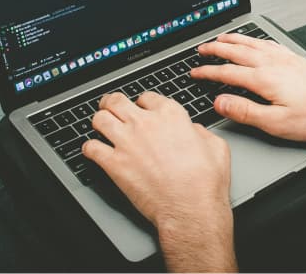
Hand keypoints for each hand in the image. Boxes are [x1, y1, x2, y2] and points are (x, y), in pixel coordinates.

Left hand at [82, 92, 236, 271]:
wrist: (190, 208)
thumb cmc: (205, 181)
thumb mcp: (216, 146)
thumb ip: (201, 132)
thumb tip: (193, 130)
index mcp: (171, 115)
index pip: (146, 97)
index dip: (142, 102)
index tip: (140, 107)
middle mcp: (146, 123)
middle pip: (116, 101)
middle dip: (111, 103)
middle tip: (109, 107)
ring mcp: (127, 142)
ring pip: (100, 119)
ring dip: (99, 120)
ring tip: (99, 125)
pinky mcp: (114, 164)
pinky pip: (91, 148)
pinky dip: (89, 148)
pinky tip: (93, 151)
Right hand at [191, 33, 305, 141]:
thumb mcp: (277, 123)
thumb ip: (246, 112)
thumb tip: (221, 102)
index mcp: (265, 79)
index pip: (227, 72)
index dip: (208, 72)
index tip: (194, 72)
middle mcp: (273, 63)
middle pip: (237, 51)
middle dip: (216, 49)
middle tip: (201, 49)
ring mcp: (285, 58)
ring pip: (252, 43)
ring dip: (234, 40)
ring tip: (221, 38)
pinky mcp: (295, 59)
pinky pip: (268, 43)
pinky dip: (255, 39)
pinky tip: (255, 41)